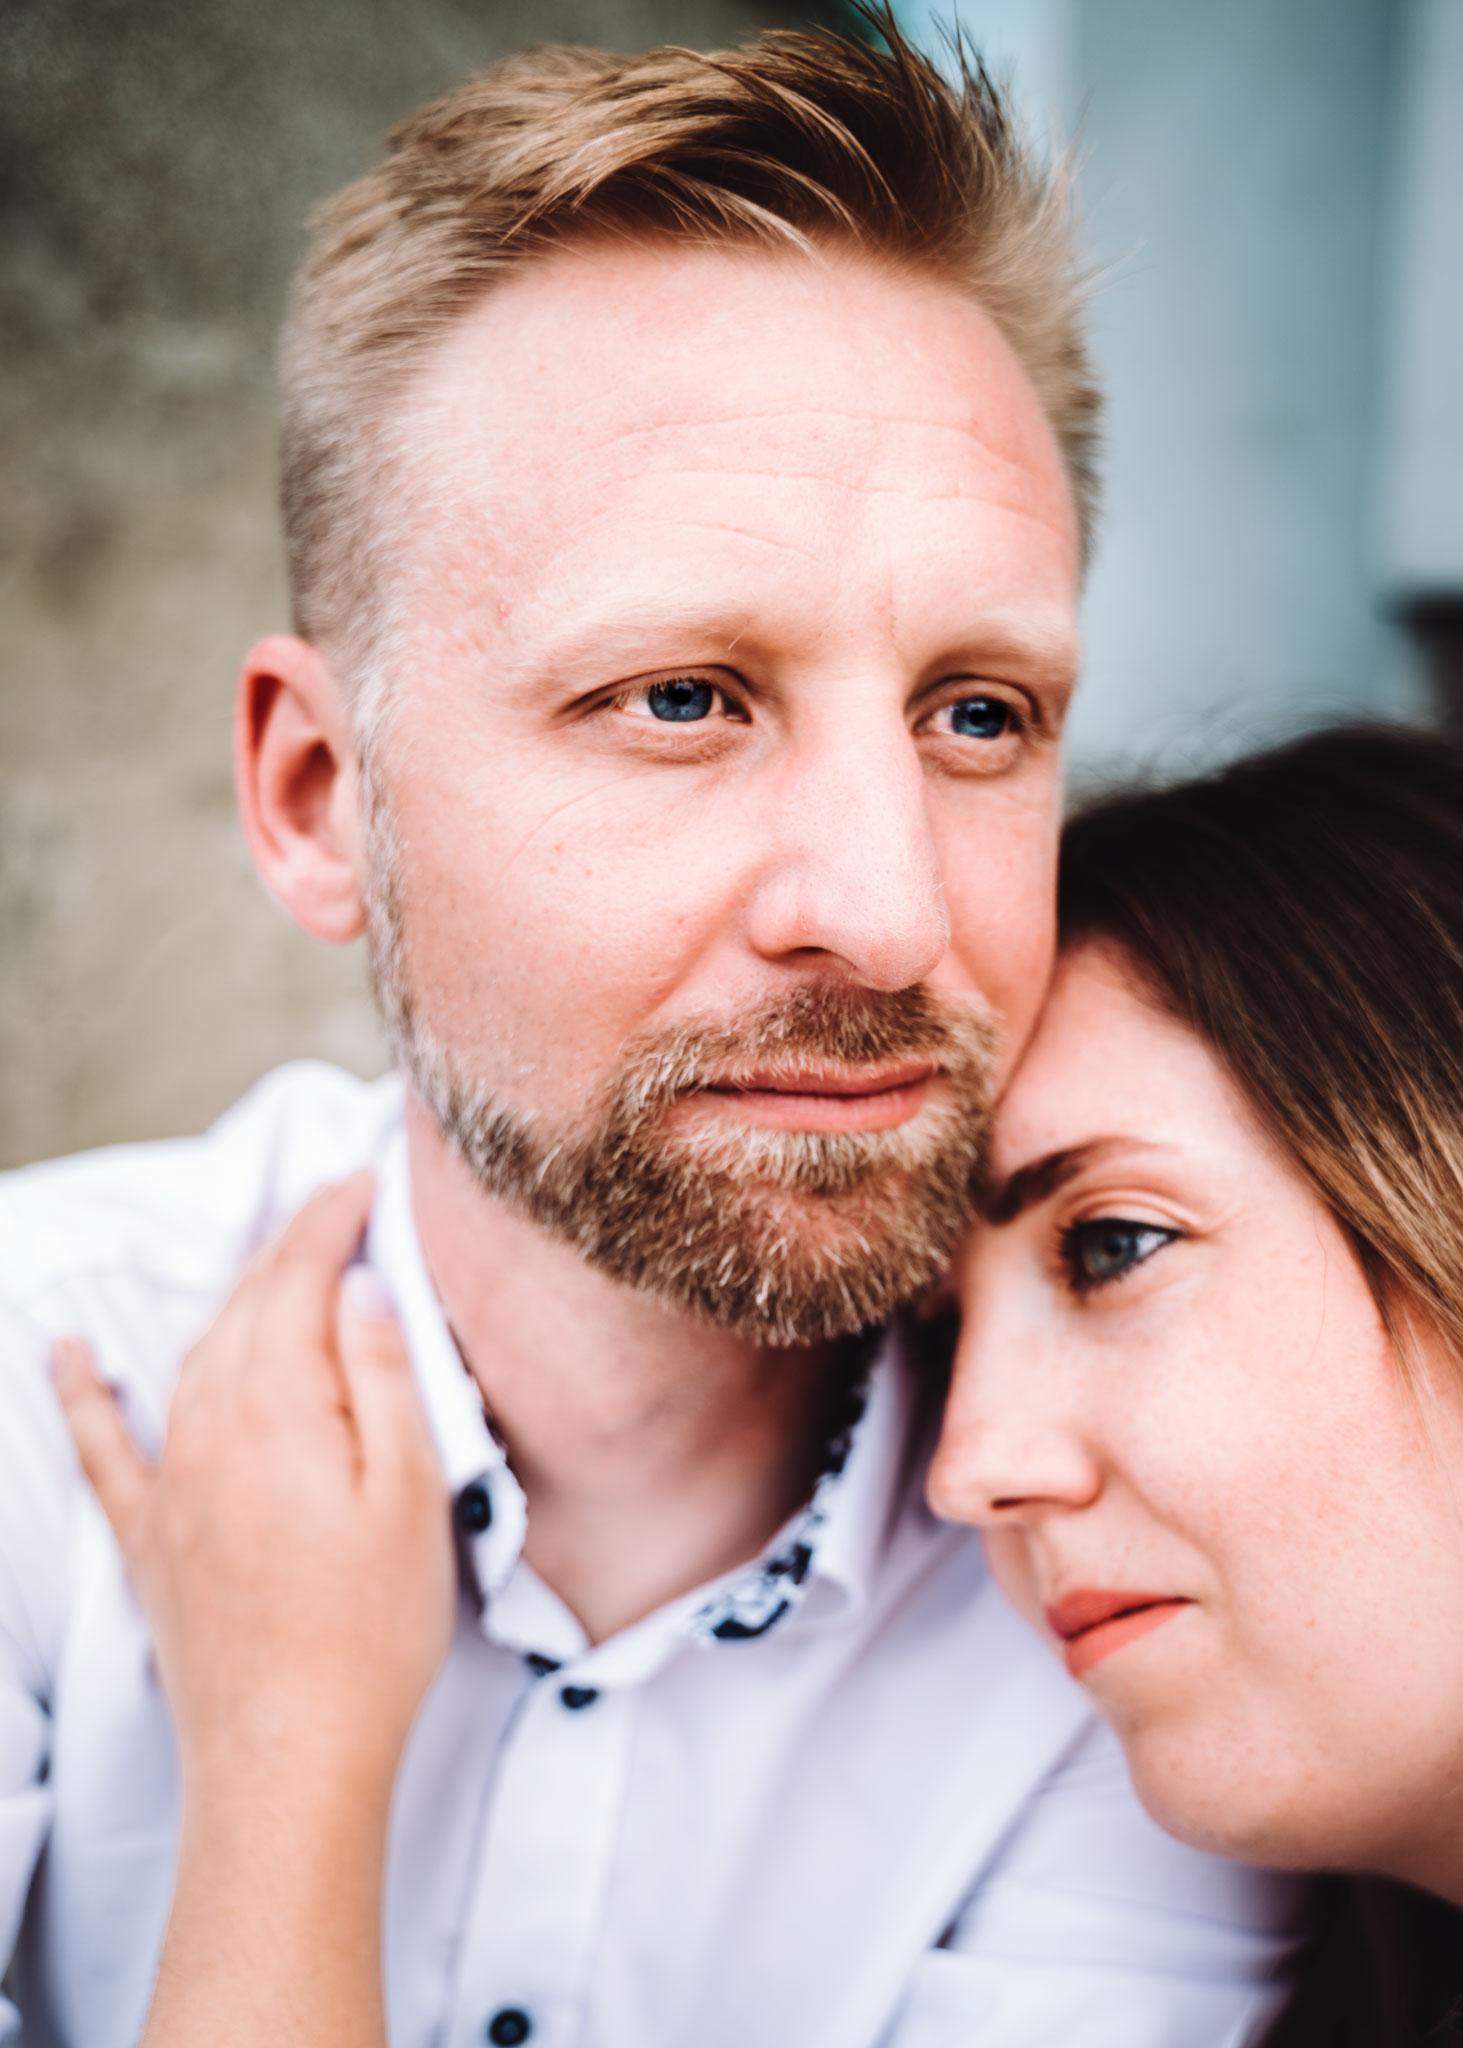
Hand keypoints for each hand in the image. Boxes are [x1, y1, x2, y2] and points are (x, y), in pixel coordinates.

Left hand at [51, 1173, 455, 1797]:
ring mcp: (173, 1483)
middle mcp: (210, 1429)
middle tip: (336, 1205)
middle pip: (246, 1306)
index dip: (330, 1219)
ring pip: (195, 1357)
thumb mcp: (413, 1494)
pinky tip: (67, 1355)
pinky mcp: (152, 1537)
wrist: (289, 1757)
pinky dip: (83, 1394)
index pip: (298, 1278)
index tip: (365, 1182)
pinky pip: (105, 1446)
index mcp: (279, 1409)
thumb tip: (355, 1287)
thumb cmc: (371, 1631)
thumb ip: (381, 1377)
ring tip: (277, 1263)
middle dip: (289, 1245)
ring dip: (235, 1299)